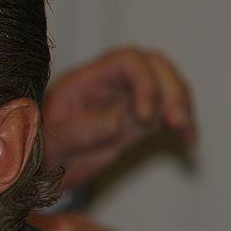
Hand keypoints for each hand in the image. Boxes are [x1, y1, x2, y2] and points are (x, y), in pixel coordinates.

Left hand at [42, 47, 195, 188]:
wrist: (43, 171)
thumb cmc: (41, 154)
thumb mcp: (51, 146)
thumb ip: (78, 131)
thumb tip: (118, 118)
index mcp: (85, 81)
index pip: (126, 59)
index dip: (144, 81)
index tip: (145, 116)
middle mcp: (109, 84)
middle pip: (153, 65)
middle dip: (171, 88)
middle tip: (176, 121)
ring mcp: (126, 99)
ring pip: (166, 83)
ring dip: (182, 102)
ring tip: (184, 130)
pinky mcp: (138, 119)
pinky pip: (168, 110)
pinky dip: (184, 122)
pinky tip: (188, 140)